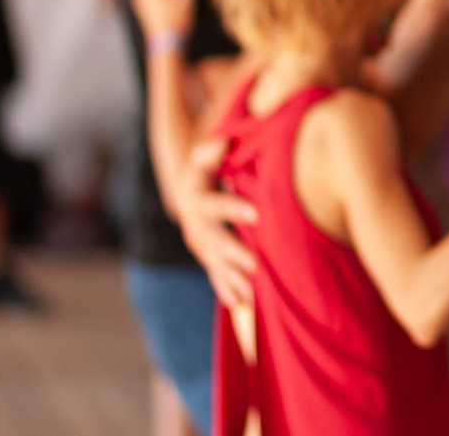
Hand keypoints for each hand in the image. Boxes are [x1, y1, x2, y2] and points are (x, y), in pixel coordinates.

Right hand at [174, 139, 257, 305]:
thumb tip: (222, 143)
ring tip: (251, 293)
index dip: (232, 208)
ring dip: (231, 277)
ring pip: (214, 263)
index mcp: (193, 197)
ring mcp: (200, 244)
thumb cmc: (208, 166)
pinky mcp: (208, 256)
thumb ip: (213, 150)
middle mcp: (193, 225)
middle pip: (211, 240)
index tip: (257, 213)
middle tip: (255, 264)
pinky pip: (215, 274)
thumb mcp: (206, 155)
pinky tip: (240, 304)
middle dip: (232, 252)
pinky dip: (226, 289)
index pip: (211, 204)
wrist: (190, 190)